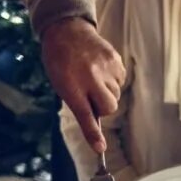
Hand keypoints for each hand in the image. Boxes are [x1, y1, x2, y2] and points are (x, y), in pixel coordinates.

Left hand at [41, 16, 126, 154]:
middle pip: (109, 107)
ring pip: (116, 95)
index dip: (93, 133)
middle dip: (103, 106)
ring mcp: (105, 68)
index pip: (85, 115)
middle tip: (90, 94)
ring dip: (107, 92)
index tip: (100, 149)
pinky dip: (113, 80)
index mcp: (71, 85)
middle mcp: (90, 77)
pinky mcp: (116, 60)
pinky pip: (121, 81)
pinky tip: (101, 70)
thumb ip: (79, 104)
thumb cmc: (60, 62)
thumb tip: (96, 125)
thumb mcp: (62, 84)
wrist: (67, 30)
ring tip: (93, 76)